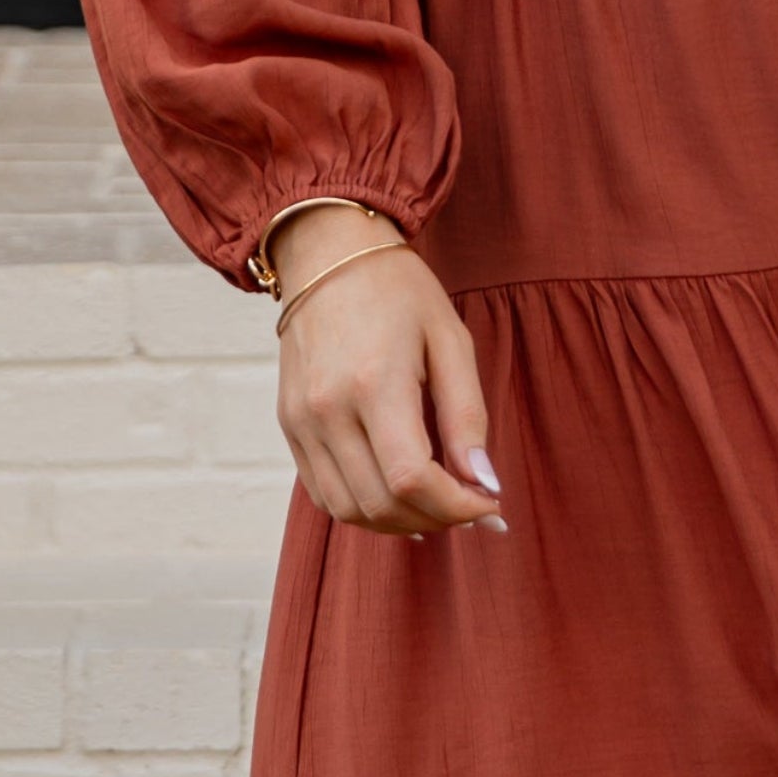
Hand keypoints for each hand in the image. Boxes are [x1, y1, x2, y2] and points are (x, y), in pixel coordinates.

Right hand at [271, 206, 507, 536]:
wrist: (328, 254)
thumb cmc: (399, 292)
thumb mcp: (451, 340)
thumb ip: (468, 416)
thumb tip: (484, 483)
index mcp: (375, 382)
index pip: (412, 479)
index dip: (456, 506)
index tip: (488, 503)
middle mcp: (328, 408)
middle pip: (381, 503)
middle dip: (435, 518)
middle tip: (470, 506)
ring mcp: (301, 420)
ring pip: (348, 509)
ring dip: (399, 522)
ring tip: (436, 504)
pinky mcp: (289, 425)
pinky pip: (323, 492)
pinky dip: (364, 507)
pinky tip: (397, 496)